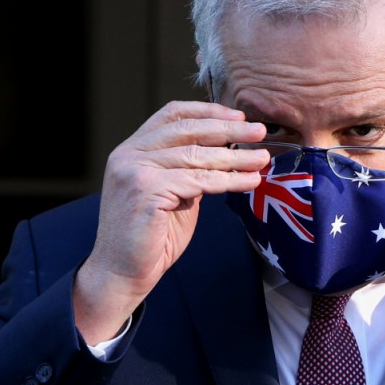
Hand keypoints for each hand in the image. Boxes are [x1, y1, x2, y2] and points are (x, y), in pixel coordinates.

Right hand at [74, 101, 268, 342]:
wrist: (122, 273)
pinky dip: (228, 180)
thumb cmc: (150, 237)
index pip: (172, 114)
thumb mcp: (173, 193)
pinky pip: (198, 181)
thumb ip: (190, 170)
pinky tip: (249, 181)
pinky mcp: (145, 191)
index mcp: (132, 149)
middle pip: (187, 130)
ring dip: (235, 157)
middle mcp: (129, 154)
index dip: (207, 111)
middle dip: (228, 129)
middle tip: (259, 131)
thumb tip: (228, 152)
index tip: (238, 116)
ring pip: (196, 156)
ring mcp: (134, 170)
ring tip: (262, 159)